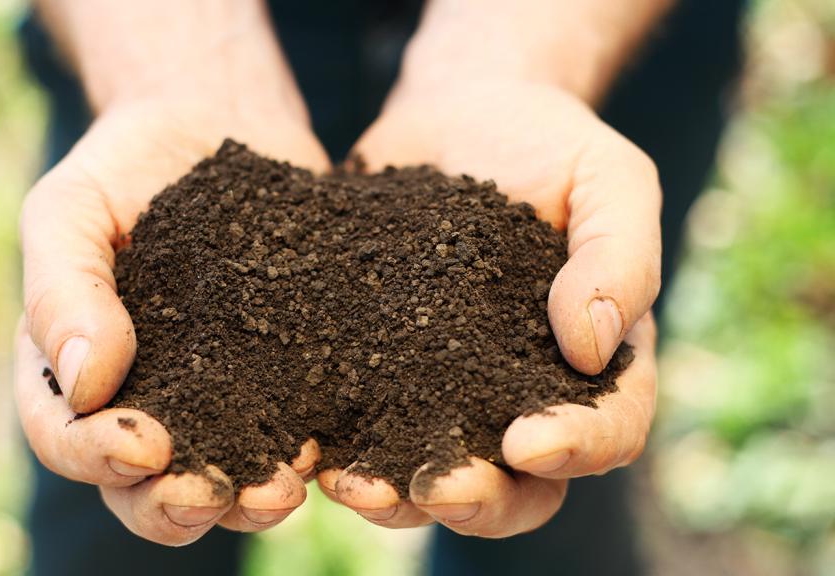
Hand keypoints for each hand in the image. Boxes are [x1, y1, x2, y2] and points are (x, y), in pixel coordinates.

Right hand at [15, 98, 329, 544]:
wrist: (216, 121)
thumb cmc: (127, 162)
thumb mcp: (71, 208)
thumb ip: (62, 291)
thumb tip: (86, 385)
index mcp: (70, 368)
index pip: (64, 434)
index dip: (95, 455)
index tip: (143, 445)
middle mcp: (142, 396)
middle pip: (139, 487)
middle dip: (171, 504)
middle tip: (209, 495)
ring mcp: (214, 395)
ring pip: (217, 481)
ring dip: (242, 502)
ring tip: (279, 492)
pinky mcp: (280, 378)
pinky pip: (284, 436)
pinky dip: (299, 458)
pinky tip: (321, 452)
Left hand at [317, 79, 660, 535]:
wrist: (457, 113)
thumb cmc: (547, 143)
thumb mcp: (607, 178)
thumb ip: (618, 256)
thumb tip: (589, 347)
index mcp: (592, 364)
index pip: (608, 426)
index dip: (578, 445)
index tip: (530, 441)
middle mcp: (517, 395)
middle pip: (518, 485)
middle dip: (481, 498)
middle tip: (438, 487)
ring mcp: (443, 392)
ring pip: (432, 477)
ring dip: (398, 497)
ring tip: (354, 487)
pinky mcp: (374, 372)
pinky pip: (361, 430)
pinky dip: (337, 453)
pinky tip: (306, 453)